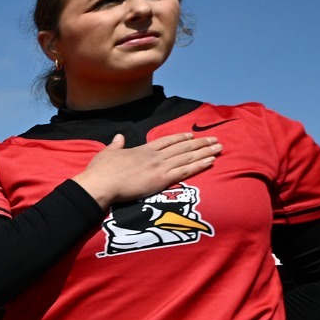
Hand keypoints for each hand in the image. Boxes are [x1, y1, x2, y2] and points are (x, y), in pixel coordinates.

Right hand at [72, 132, 220, 208]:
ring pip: (187, 157)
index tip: (191, 135)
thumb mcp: (106, 153)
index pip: (166, 141)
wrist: (101, 184)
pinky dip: (199, 165)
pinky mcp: (161, 180)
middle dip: (200, 143)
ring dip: (205, 151)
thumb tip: (118, 137)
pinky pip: (185, 171)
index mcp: (142, 149)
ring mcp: (159, 167)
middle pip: (182, 147)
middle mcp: (154, 156)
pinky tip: (210, 161)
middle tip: (215, 139)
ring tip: (219, 148)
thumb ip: (115, 145)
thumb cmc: (100, 171)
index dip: (180, 138)